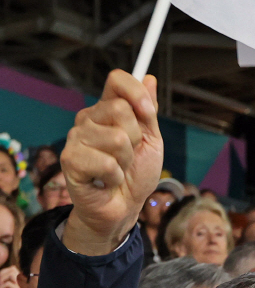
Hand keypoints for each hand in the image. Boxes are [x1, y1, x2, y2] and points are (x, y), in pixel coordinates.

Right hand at [61, 69, 161, 253]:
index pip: (117, 80)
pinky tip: (106, 181)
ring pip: (117, 138)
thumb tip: (150, 79)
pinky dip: (115, 177)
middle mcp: (88, 119)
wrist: (123, 208)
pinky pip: (107, 163)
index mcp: (107, 110)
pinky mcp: (70, 160)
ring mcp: (76, 138)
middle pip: (121, 110)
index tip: (148, 114)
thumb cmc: (135, 176)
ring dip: (125, 162)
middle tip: (127, 156)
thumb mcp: (150, 141)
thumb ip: (147, 112)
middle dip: (135, 139)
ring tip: (116, 170)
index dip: (136, 93)